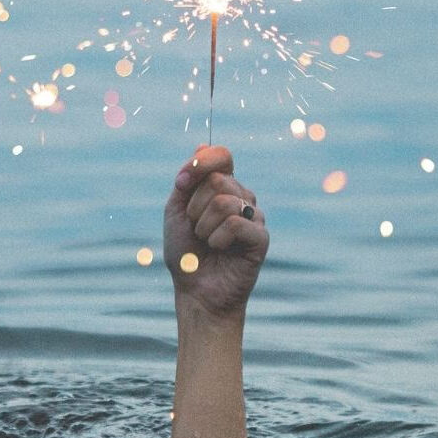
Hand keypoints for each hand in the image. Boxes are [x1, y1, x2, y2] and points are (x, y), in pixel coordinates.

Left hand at [163, 145, 268, 319]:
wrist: (195, 291)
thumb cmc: (186, 253)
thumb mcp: (177, 211)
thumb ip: (188, 180)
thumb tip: (202, 145)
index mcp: (223, 187)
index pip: (222, 155)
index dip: (202, 163)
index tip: (182, 183)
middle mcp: (242, 197)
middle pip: (217, 180)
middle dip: (194, 207)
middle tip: (195, 228)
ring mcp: (254, 216)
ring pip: (224, 201)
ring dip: (203, 226)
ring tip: (207, 242)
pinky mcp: (261, 237)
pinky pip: (235, 223)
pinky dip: (217, 238)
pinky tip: (220, 249)